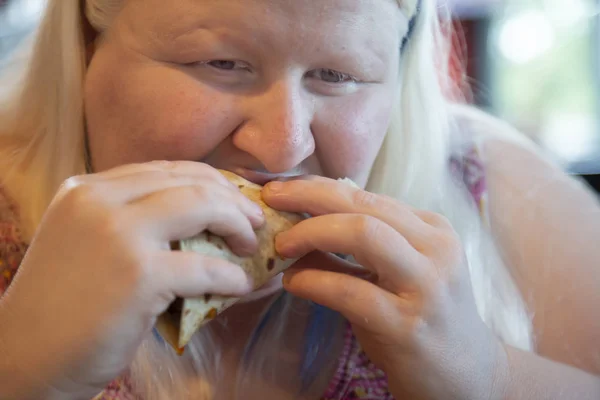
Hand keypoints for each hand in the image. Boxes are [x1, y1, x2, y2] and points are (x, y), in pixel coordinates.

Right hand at [0, 162, 262, 398]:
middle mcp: (100, 199)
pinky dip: (230, 276)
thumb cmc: (63, 304)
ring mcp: (118, 233)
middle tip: (255, 221)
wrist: (25, 355)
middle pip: (190, 181)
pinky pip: (204, 267)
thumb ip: (131, 219)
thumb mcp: (88, 241)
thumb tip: (201, 219)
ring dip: (237, 225)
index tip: (235, 200)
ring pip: (202, 206)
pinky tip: (240, 286)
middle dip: (233, 200)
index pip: (166, 169)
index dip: (210, 181)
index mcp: (87, 188)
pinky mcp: (137, 273)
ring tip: (251, 246)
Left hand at [262, 177, 504, 399]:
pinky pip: (351, 291)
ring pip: (363, 233)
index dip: (318, 187)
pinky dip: (314, 281)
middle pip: (362, 204)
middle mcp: (435, 248)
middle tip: (270, 198)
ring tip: (281, 244)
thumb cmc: (421, 318)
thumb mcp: (396, 273)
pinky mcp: (408, 326)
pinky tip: (292, 282)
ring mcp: (426, 286)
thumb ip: (355, 250)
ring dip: (312, 232)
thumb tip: (295, 230)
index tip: (281, 186)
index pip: (366, 194)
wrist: (467, 375)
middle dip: (309, 195)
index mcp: (431, 229)